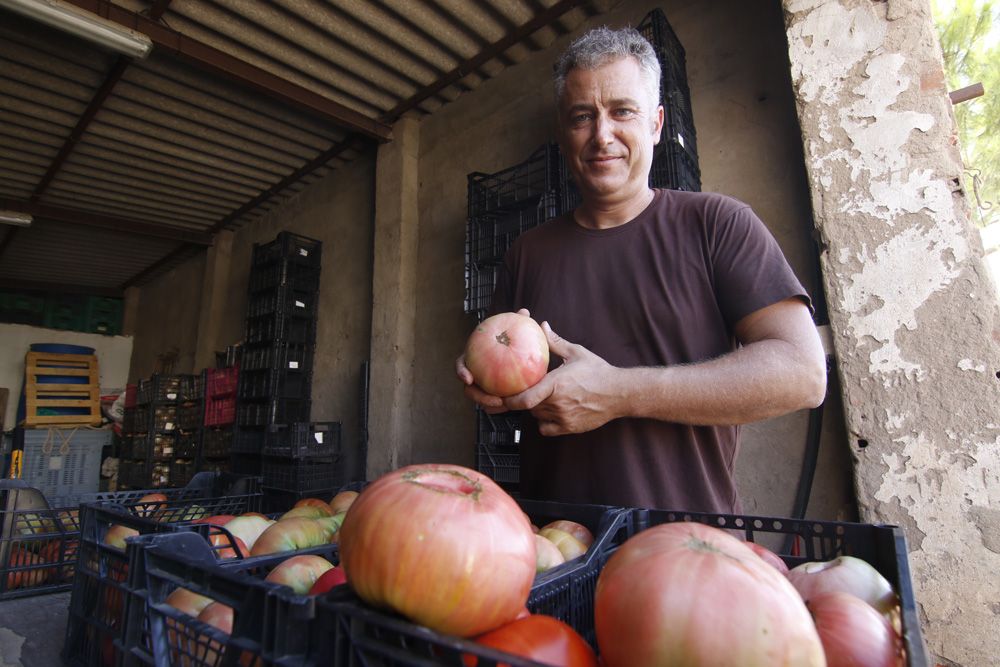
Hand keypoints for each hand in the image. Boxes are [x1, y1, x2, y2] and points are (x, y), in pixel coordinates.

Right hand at [455, 308, 533, 413]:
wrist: (526, 356)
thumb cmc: (518, 340)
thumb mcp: (522, 333)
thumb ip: (521, 323)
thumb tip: (524, 312)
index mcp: (475, 357)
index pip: (462, 364)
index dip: (462, 371)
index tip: (468, 378)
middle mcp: (476, 373)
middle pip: (470, 389)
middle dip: (479, 396)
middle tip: (495, 400)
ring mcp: (484, 386)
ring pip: (482, 399)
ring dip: (490, 404)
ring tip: (504, 404)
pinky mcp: (494, 395)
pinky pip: (495, 403)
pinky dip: (500, 406)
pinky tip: (510, 406)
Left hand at [504, 322, 620, 435]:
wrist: (619, 393)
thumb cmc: (599, 372)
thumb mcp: (576, 353)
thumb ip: (555, 342)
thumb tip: (542, 327)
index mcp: (555, 384)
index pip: (524, 399)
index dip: (510, 400)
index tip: (504, 395)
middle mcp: (557, 403)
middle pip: (528, 406)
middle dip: (524, 398)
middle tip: (527, 390)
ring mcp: (563, 417)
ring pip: (537, 416)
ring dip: (535, 408)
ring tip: (543, 396)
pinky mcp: (569, 427)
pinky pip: (546, 429)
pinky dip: (544, 422)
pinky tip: (549, 411)